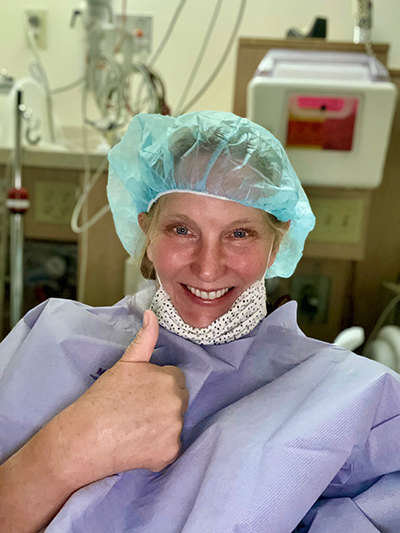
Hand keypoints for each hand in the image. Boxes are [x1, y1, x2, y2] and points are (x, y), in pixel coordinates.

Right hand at [51, 310, 188, 489]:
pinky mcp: (170, 453)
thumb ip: (145, 338)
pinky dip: (158, 449)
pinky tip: (138, 445)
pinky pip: (170, 448)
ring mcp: (175, 429)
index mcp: (170, 379)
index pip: (175, 380)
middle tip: (136, 410)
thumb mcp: (126, 363)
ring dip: (162, 426)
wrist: (85, 437)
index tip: (140, 394)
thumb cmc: (103, 397)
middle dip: (163, 404)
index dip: (157, 386)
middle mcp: (177, 403)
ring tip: (135, 428)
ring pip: (175, 424)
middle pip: (179, 401)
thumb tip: (152, 313)